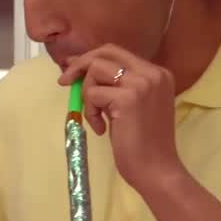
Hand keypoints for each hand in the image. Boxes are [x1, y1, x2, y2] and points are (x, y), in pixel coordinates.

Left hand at [57, 44, 187, 192]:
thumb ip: (117, 87)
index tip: (72, 70)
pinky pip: (93, 95)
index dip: (90, 58)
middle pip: (106, 52)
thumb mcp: (132, 107)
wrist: (156, 168)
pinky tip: (101, 130)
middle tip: (64, 82)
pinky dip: (90, 113)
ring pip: (96, 71)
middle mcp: (152, 73)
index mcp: (157, 73)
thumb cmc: (142, 143)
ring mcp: (142, 84)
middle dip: (80, 65)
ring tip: (96, 119)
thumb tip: (83, 70)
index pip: (117, 52)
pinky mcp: (128, 99)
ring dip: (87, 96)